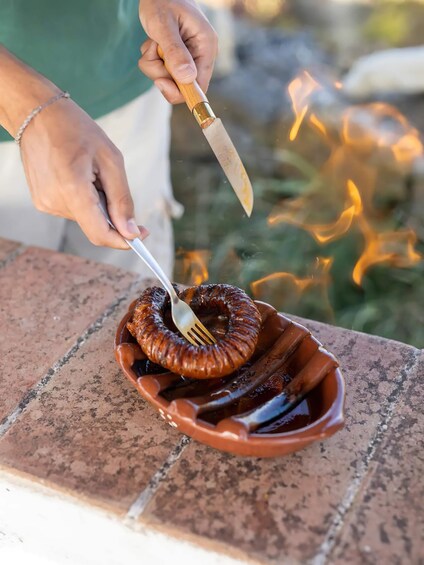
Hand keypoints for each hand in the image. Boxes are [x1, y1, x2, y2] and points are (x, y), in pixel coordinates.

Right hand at [0, 46, 146, 249]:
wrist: (38, 114)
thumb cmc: (77, 130)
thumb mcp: (111, 159)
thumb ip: (122, 200)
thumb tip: (131, 232)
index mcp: (72, 189)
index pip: (100, 233)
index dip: (123, 240)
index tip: (141, 235)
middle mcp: (54, 201)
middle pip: (95, 226)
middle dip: (111, 213)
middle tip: (109, 180)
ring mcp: (45, 203)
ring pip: (85, 218)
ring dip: (97, 203)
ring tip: (89, 172)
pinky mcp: (42, 201)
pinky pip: (73, 210)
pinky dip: (84, 199)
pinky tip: (77, 175)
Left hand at [138, 0, 217, 103]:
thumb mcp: (165, 25)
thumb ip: (175, 52)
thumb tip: (186, 79)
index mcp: (206, 47)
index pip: (200, 85)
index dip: (181, 91)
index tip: (160, 82)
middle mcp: (199, 56)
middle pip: (182, 86)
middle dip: (161, 73)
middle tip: (152, 52)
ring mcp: (187, 58)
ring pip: (168, 80)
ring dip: (153, 65)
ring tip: (152, 43)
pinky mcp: (176, 59)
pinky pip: (161, 72)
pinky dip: (151, 60)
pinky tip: (153, 43)